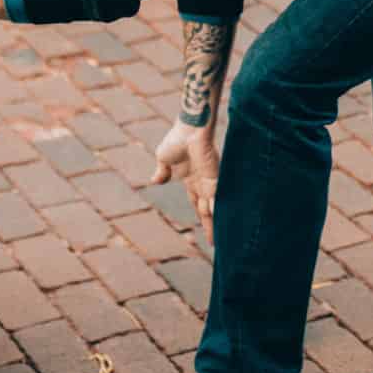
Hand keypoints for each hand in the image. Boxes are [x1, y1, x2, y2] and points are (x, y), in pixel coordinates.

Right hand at [150, 120, 218, 245]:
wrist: (188, 129)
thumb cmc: (177, 140)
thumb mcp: (164, 159)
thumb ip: (162, 172)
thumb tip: (154, 181)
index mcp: (190, 180)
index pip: (197, 203)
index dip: (200, 216)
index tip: (205, 228)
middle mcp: (202, 184)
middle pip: (206, 211)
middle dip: (209, 226)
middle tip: (215, 242)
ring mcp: (209, 183)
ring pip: (212, 209)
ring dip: (214, 224)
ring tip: (219, 240)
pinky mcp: (214, 179)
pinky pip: (215, 199)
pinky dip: (215, 211)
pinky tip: (217, 224)